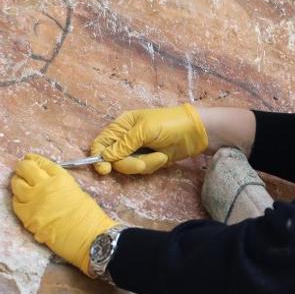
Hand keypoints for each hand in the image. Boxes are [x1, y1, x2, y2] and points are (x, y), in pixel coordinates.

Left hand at [10, 154, 117, 274]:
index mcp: (60, 178)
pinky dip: (18, 201)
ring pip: (16, 185)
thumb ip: (58, 185)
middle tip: (21, 169)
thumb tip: (46, 184)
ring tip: (19, 184)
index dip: (34, 159)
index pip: (42, 163)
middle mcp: (45, 186)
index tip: (29, 158)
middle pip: (26, 168)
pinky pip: (16, 205)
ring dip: (17, 182)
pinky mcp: (28, 218)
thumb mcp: (76, 191)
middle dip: (22, 167)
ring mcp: (34, 201)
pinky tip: (21, 202)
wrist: (89, 237)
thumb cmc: (89, 216)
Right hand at [89, 103, 208, 174]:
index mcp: (122, 125)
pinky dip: (152, 166)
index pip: (101, 142)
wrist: (195, 132)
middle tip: (142, 164)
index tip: (104, 169)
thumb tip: (105, 157)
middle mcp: (126, 138)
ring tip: (159, 156)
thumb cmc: (169, 124)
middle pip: (114, 160)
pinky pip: (141, 169)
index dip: (99, 156)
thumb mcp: (145, 130)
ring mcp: (137, 150)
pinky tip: (163, 157)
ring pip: (128, 166)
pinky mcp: (148, 160)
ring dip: (144, 164)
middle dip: (129, 164)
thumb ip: (124, 144)